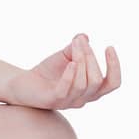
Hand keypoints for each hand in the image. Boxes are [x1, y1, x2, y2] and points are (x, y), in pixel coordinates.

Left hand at [2, 33, 120, 110]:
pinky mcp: (53, 100)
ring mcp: (68, 102)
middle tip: (79, 42)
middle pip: (97, 80)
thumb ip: (76, 48)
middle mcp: (83, 99)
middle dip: (91, 58)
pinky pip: (65, 89)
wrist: (23, 83)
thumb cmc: (48, 72)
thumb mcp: (65, 56)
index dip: (115, 66)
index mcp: (91, 90)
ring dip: (81, 62)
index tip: (109, 47)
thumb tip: (83, 37)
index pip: (112, 83)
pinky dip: (70, 75)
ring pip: (84, 84)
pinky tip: (70, 62)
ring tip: (73, 46)